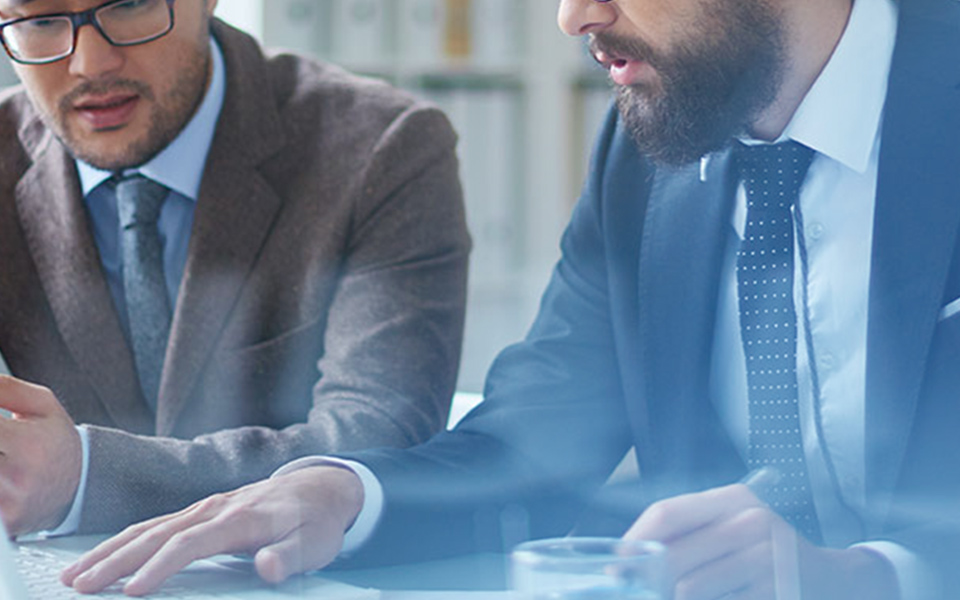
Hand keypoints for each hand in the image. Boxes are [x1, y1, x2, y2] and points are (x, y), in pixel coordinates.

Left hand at [0, 376, 80, 534]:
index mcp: (27, 443)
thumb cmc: (57, 442)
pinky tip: (5, 475)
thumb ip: (6, 389)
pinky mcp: (5, 524)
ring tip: (4, 456)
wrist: (81, 486)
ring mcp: (9, 504)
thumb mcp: (43, 406)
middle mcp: (18, 476)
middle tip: (3, 443)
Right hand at [61, 465, 363, 595]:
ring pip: (149, 527)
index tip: (133, 591)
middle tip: (79, 585)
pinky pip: (155, 525)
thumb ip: (291, 556)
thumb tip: (268, 566)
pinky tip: (103, 558)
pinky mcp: (200, 512)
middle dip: (116, 560)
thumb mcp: (315, 543)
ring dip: (111, 550)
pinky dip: (125, 541)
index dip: (161, 566)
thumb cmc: (316, 522)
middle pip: (157, 533)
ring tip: (75, 574)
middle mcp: (215, 508)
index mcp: (240, 518)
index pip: (191, 543)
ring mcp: (204, 508)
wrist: (319, 487)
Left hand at [625, 483, 898, 599]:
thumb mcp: (733, 530)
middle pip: (673, 554)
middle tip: (636, 590)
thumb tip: (629, 558)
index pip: (666, 513)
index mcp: (733, 499)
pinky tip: (712, 598)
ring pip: (689, 588)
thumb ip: (689, 537)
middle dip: (647, 580)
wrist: (833, 581)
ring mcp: (766, 558)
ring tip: (680, 596)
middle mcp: (751, 521)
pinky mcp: (776, 590)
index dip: (635, 541)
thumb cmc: (767, 555)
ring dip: (676, 599)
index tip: (617, 564)